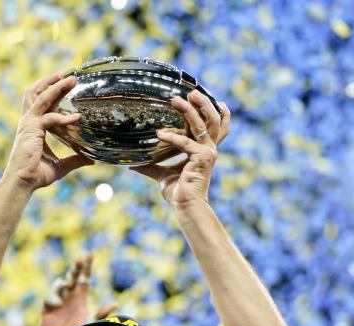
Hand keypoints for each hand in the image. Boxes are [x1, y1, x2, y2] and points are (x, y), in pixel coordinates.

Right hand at [4, 72, 93, 190]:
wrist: (22, 182)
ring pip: (42, 97)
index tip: (64, 83)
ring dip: (57, 87)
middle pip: (36, 92)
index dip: (49, 90)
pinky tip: (77, 118)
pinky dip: (64, 118)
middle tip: (70, 76)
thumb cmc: (36, 175)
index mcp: (32, 126)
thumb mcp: (60, 166)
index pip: (38, 101)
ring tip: (71, 80)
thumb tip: (91, 159)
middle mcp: (28, 121)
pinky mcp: (32, 129)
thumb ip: (75, 160)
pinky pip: (50, 118)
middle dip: (52, 81)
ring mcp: (29, 123)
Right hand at [40, 255, 114, 325]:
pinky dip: (54, 298)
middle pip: (72, 277)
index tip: (89, 254)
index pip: (84, 278)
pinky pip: (50, 298)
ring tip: (69, 285)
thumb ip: (102, 314)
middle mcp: (69, 296)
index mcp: (80, 297)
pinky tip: (59, 305)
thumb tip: (115, 304)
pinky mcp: (48, 307)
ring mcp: (58, 300)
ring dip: (64, 282)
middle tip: (79, 262)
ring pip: (60, 284)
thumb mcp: (92, 323)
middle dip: (75, 268)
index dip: (86, 266)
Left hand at [131, 91, 229, 206]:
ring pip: (203, 125)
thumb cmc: (177, 192)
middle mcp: (209, 149)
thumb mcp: (161, 175)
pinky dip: (172, 138)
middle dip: (203, 104)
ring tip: (177, 99)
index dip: (221, 113)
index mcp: (204, 150)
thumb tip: (132, 164)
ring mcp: (208, 153)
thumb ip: (150, 166)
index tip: (219, 99)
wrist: (185, 206)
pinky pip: (185, 143)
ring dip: (190, 111)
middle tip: (190, 91)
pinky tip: (159, 134)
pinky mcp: (203, 158)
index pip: (218, 128)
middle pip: (213, 120)